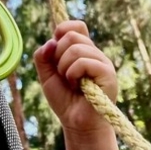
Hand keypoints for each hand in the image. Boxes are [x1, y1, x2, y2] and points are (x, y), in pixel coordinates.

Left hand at [33, 20, 116, 137]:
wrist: (77, 124)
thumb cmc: (65, 101)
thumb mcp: (47, 76)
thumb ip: (43, 56)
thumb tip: (51, 40)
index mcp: (83, 50)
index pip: (75, 25)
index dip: (62, 31)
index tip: (54, 50)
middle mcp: (94, 53)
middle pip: (71, 35)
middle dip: (58, 56)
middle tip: (63, 75)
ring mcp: (102, 62)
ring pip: (75, 48)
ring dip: (64, 68)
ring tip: (71, 83)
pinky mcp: (107, 73)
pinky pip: (83, 62)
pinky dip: (72, 74)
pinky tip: (77, 87)